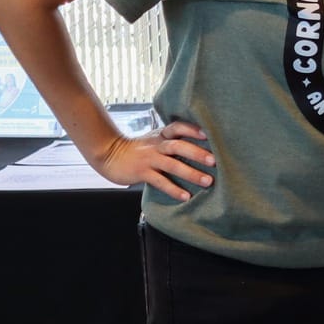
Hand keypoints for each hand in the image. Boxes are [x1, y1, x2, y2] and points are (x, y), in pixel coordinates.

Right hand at [90, 120, 214, 202]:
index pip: (178, 127)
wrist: (109, 155)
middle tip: (215, 161)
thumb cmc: (138, 149)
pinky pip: (159, 181)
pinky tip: (185, 196)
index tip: (209, 135)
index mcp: (161, 135)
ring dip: (191, 173)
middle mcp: (157, 145)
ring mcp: (149, 159)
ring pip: (171, 164)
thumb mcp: (155, 140)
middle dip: (197, 153)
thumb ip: (172, 141)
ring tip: (207, 181)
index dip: (192, 129)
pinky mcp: (141, 172)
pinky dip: (173, 189)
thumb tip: (201, 147)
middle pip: (178, 145)